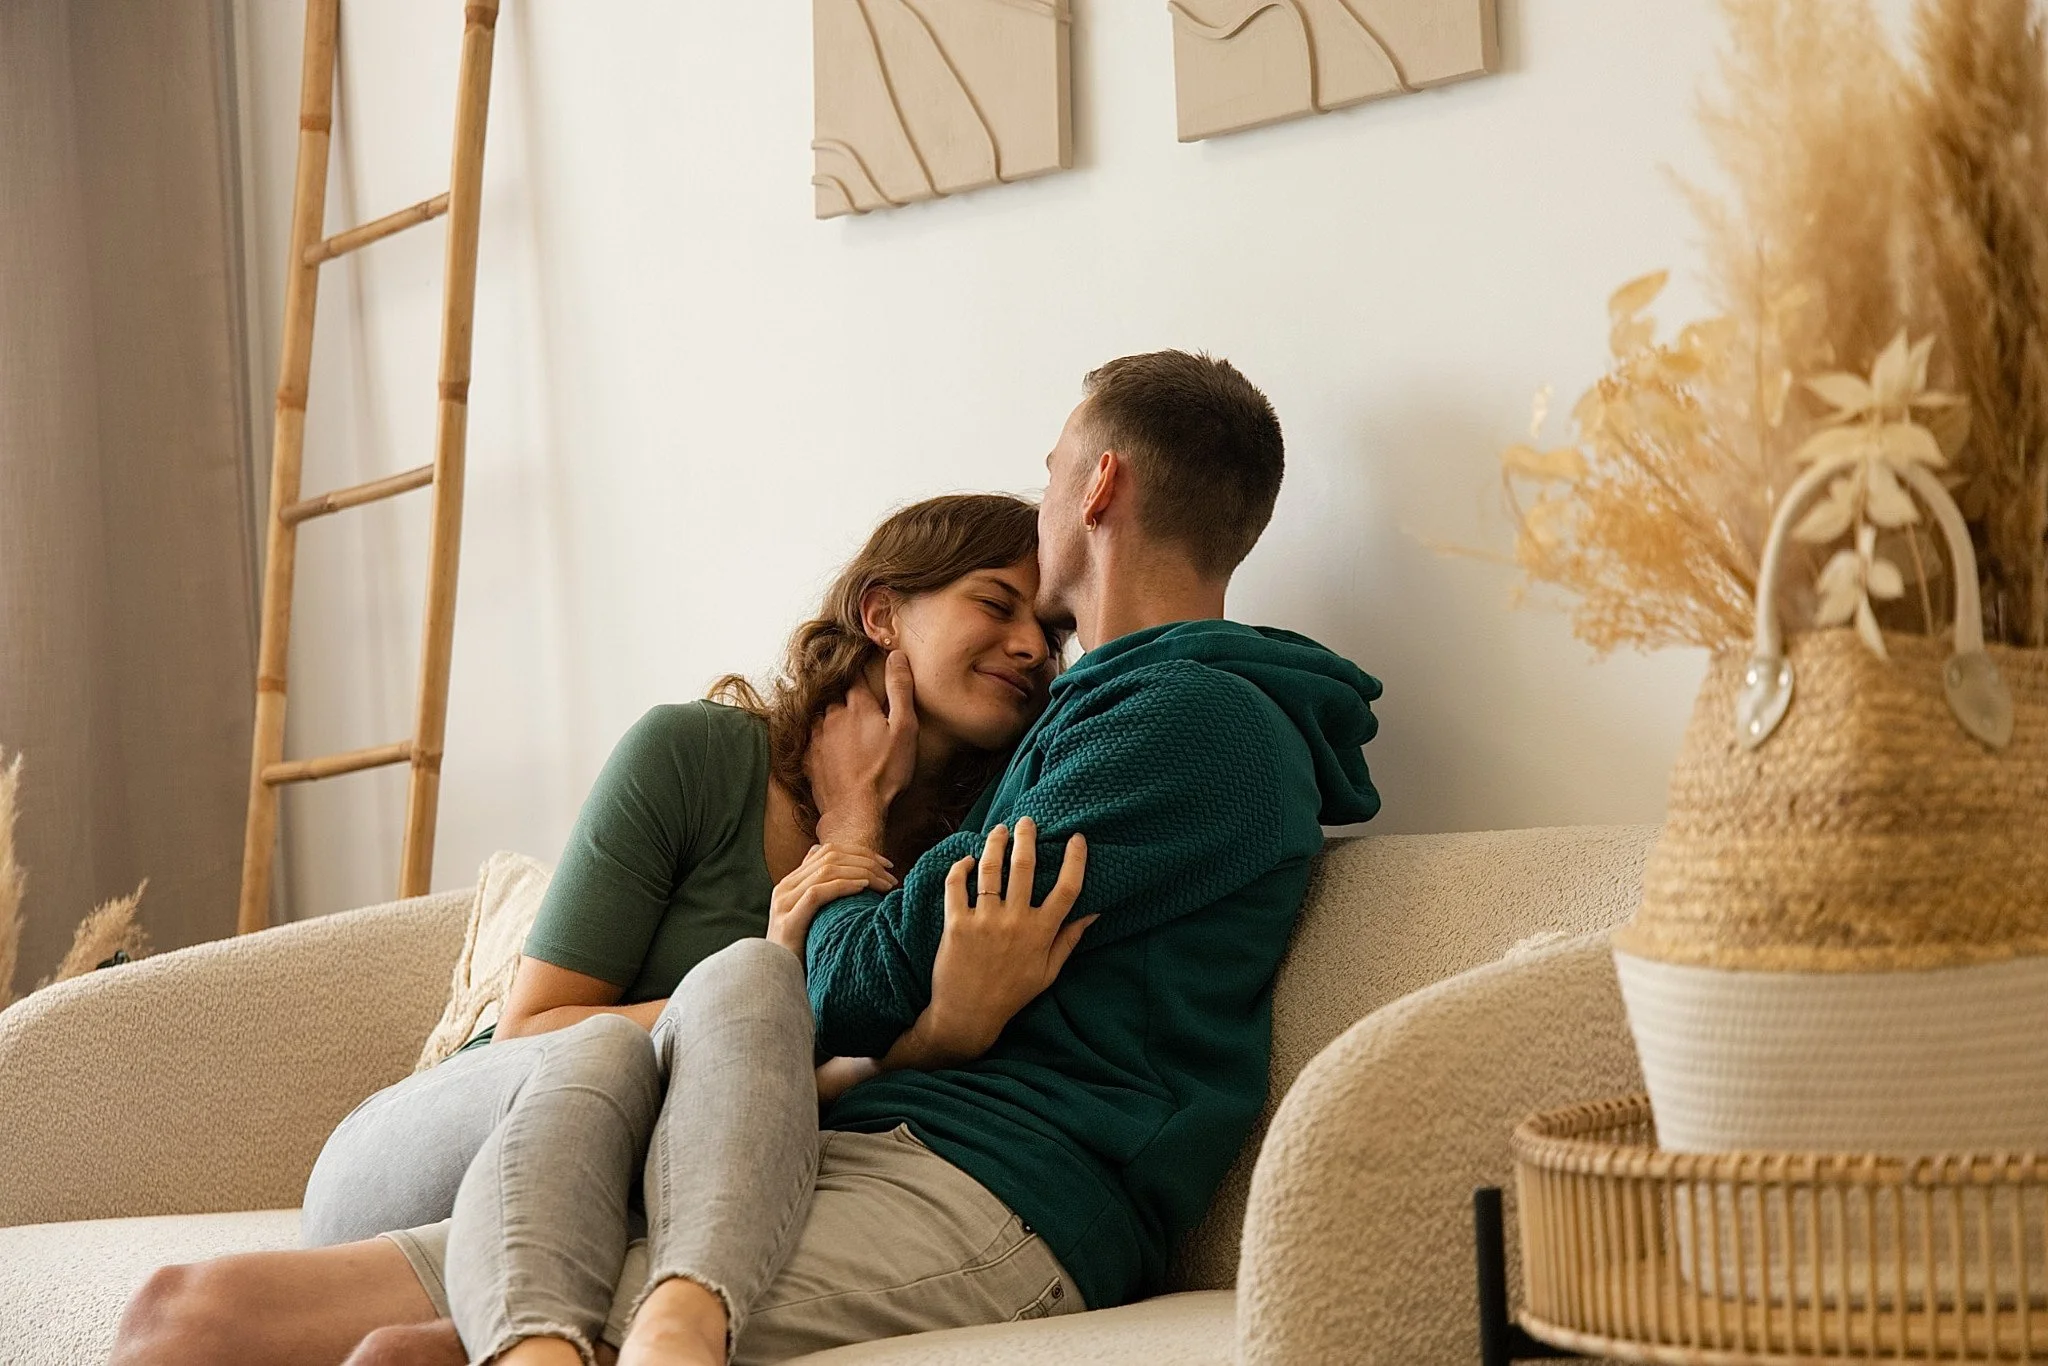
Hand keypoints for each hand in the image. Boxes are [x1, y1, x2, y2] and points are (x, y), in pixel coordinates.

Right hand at [768, 842, 896, 958]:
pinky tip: (863, 888)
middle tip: (891, 876)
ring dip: (861, 873)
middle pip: (830, 857)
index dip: (861, 852)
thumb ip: (821, 893)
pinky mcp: (788, 922)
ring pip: (826, 871)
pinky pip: (817, 894)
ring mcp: (784, 904)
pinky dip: (843, 886)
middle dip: (866, 862)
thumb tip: (843, 877)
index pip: (828, 851)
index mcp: (790, 883)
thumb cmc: (803, 951)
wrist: (777, 979)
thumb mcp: (812, 917)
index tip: (887, 864)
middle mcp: (784, 888)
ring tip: (884, 884)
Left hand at [806, 652, 917, 848]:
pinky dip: (821, 740)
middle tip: (860, 710)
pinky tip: (832, 751)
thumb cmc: (885, 772)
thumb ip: (900, 689)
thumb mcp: (904, 728)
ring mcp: (816, 737)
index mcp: (857, 706)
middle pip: (837, 698)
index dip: (862, 675)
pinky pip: (812, 740)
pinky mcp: (808, 758)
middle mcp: (832, 716)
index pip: (855, 678)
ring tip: (846, 731)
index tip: (865, 674)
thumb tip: (896, 655)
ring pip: (822, 717)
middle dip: (847, 699)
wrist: (855, 811)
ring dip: (832, 719)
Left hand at [918, 818, 1092, 1063]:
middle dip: (1027, 837)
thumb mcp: (1048, 972)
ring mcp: (985, 920)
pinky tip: (968, 860)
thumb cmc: (1012, 994)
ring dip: (995, 844)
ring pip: (991, 869)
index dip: (1075, 860)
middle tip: (1027, 821)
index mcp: (1041, 932)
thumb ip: (1069, 940)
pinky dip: (961, 867)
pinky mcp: (956, 923)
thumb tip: (1094, 913)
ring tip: (999, 830)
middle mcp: (1015, 921)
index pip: (1067, 888)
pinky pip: (957, 884)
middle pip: (1025, 867)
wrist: (967, 1014)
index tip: (1076, 839)